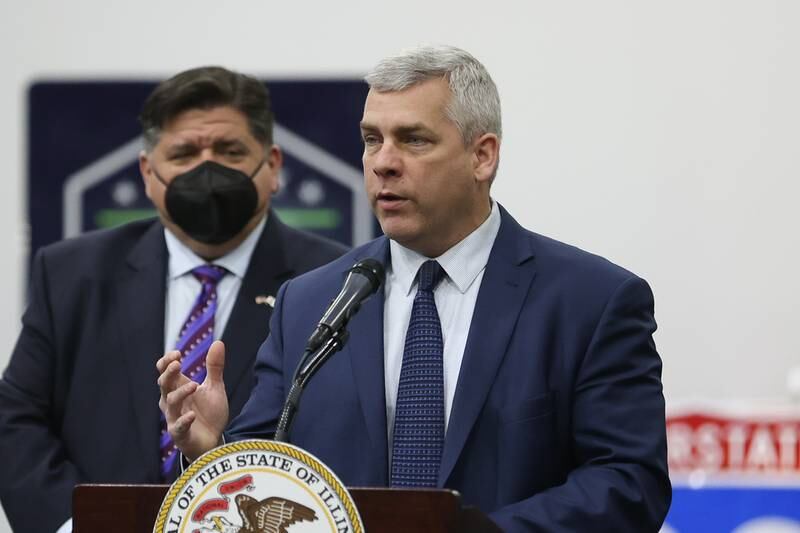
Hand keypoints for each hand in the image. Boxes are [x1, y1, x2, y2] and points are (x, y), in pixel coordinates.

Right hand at [157, 340, 228, 460]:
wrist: (214, 440)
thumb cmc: (209, 413)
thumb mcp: (215, 387)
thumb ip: (214, 367)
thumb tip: (218, 342)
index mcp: (178, 388)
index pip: (165, 372)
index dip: (167, 362)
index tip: (177, 353)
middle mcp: (173, 402)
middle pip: (164, 385)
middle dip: (169, 373)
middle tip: (178, 363)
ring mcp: (174, 417)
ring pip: (169, 403)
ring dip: (180, 393)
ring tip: (195, 385)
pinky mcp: (180, 434)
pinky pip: (178, 427)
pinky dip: (184, 420)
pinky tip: (192, 415)